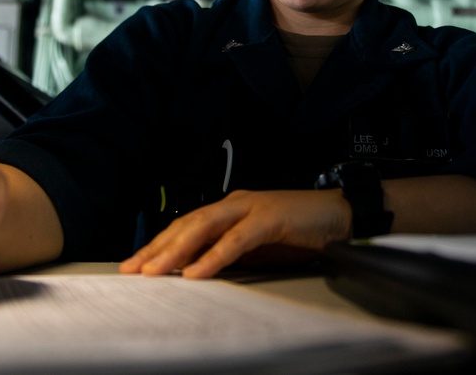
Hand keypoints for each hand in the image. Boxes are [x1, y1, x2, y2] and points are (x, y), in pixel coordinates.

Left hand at [119, 189, 350, 278]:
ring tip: (155, 270)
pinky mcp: (270, 218)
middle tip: (133, 268)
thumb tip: (199, 272)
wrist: (341, 215)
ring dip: (176, 250)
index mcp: (231, 209)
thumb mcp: (259, 247)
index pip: (187, 225)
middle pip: (187, 224)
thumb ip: (231, 253)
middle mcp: (235, 203)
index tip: (136, 263)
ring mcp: (251, 208)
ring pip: (204, 228)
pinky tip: (196, 272)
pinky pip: (236, 240)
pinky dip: (214, 257)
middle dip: (158, 247)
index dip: (160, 243)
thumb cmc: (301, 231)